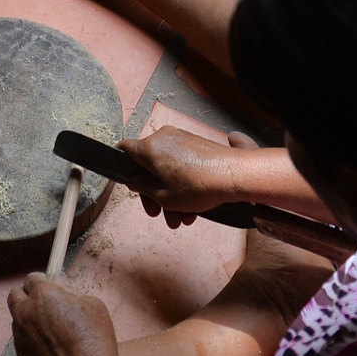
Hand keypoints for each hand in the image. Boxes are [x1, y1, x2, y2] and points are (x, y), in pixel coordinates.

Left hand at [8, 274, 130, 355]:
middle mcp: (26, 311)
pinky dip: (30, 336)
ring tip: (48, 328)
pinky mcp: (20, 353)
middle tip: (45, 305)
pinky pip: (20, 337)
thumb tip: (58, 282)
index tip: (51, 289)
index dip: (42, 282)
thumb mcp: (91, 305)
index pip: (32, 279)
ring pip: (17, 317)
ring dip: (28, 317)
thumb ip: (70, 290)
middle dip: (27, 296)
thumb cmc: (93, 339)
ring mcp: (20, 333)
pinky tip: (47, 345)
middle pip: (15, 294)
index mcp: (43, 294)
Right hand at [118, 127, 259, 224]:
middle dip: (154, 193)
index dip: (123, 167)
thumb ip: (143, 188)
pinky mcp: (197, 144)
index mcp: (150, 147)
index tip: (130, 183)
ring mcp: (182, 138)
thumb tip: (135, 181)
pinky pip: (182, 163)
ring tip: (183, 217)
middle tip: (160, 213)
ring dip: (171, 194)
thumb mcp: (164, 196)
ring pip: (167, 168)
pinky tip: (192, 206)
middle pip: (149, 166)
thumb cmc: (198, 185)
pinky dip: (182, 183)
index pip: (125, 150)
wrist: (233, 175)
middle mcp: (164, 138)